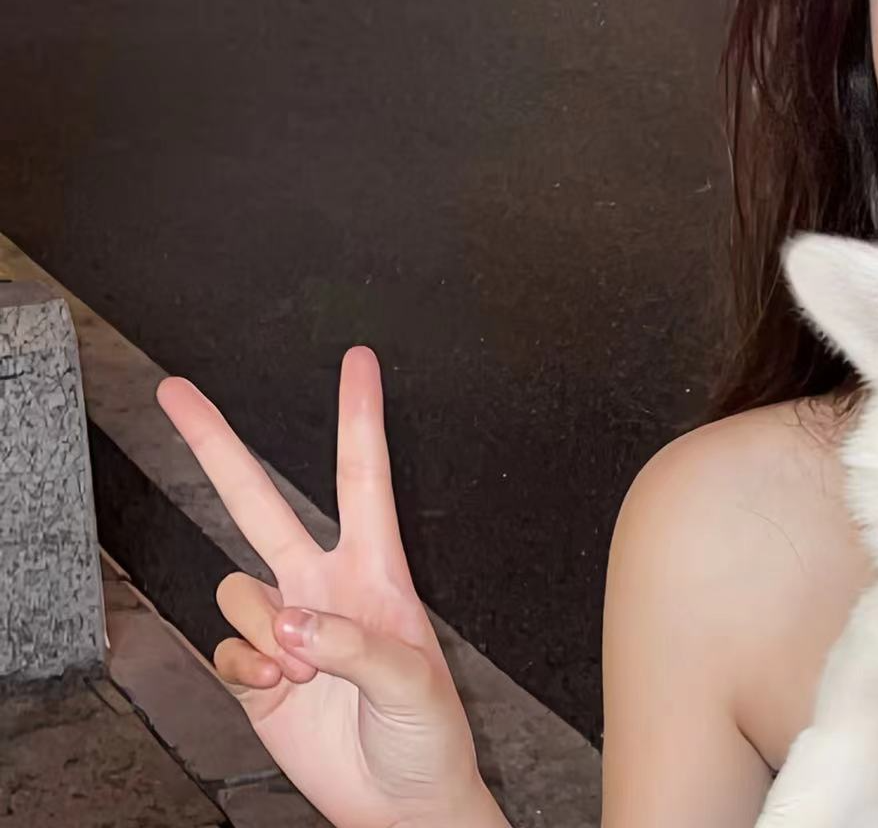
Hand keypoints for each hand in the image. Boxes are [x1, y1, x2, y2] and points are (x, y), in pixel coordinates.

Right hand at [155, 346, 498, 827]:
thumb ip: (354, 646)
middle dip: (217, 445)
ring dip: (263, 632)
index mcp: (377, 573)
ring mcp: (287, 629)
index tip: (358, 363)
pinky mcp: (256, 674)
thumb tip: (291, 623)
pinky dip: (246, 671)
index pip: (364, 479)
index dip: (359, 418)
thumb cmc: (431, 737)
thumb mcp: (415, 684)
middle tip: (178, 393)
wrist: (403, 803)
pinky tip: (281, 691)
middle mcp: (325, 588)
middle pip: (260, 501)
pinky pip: (225, 649)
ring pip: (237, 590)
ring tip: (307, 672)